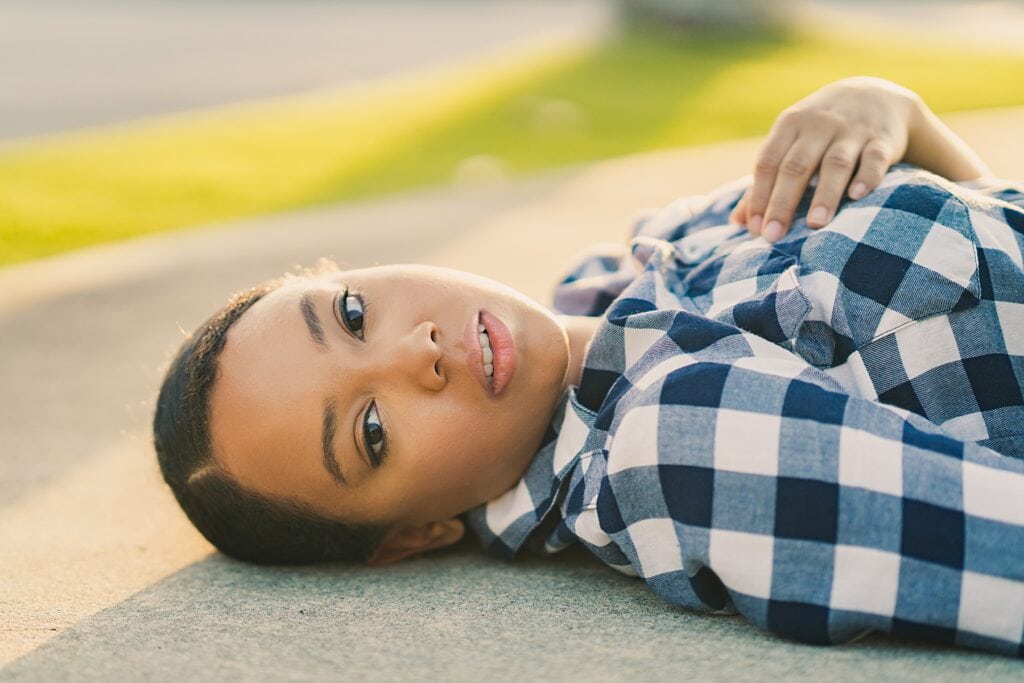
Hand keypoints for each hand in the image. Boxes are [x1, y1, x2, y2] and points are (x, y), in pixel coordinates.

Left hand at [730, 77, 920, 241]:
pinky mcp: (882, 139)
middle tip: (774, 236)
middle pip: (796, 166)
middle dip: (782, 203)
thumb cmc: (820, 131)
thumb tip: (737, 222)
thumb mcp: (791, 144)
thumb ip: (766, 182)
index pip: (768, 163)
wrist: (875, 95)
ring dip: (824, 194)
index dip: (758, 196)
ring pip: (835, 163)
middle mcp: (818, 125)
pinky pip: (874, 158)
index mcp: (789, 126)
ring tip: (815, 224)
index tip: (754, 229)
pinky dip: (867, 177)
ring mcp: (852, 131)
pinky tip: (857, 196)